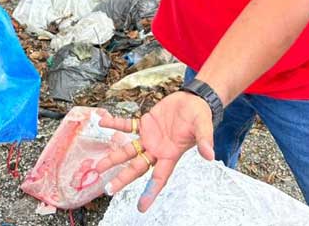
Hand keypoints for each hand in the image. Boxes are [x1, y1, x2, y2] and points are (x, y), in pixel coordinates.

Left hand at [96, 91, 214, 211]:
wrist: (193, 100)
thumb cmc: (199, 115)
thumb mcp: (203, 126)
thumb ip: (204, 140)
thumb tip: (210, 155)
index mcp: (171, 154)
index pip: (159, 177)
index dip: (151, 192)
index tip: (141, 207)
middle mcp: (157, 150)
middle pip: (137, 168)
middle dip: (123, 178)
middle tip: (108, 189)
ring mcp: (149, 137)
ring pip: (128, 150)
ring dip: (114, 156)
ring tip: (98, 166)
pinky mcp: (145, 123)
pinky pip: (128, 125)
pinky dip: (116, 124)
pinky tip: (103, 122)